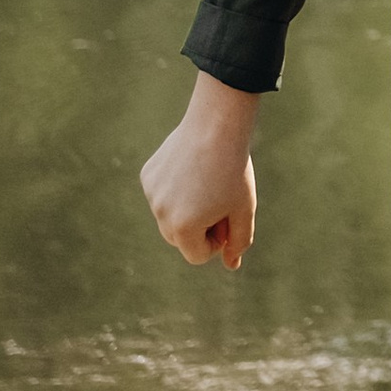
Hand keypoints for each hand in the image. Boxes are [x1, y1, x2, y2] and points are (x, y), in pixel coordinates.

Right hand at [140, 75, 262, 269]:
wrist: (216, 125)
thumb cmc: (234, 170)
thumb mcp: (244, 209)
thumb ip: (239, 241)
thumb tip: (232, 265)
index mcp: (184, 228)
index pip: (197, 255)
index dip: (217, 240)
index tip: (228, 218)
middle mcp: (161, 214)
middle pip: (180, 239)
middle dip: (200, 227)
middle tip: (220, 200)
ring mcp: (151, 194)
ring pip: (170, 216)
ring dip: (187, 208)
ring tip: (206, 181)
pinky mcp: (147, 175)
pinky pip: (162, 194)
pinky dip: (175, 189)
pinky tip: (191, 168)